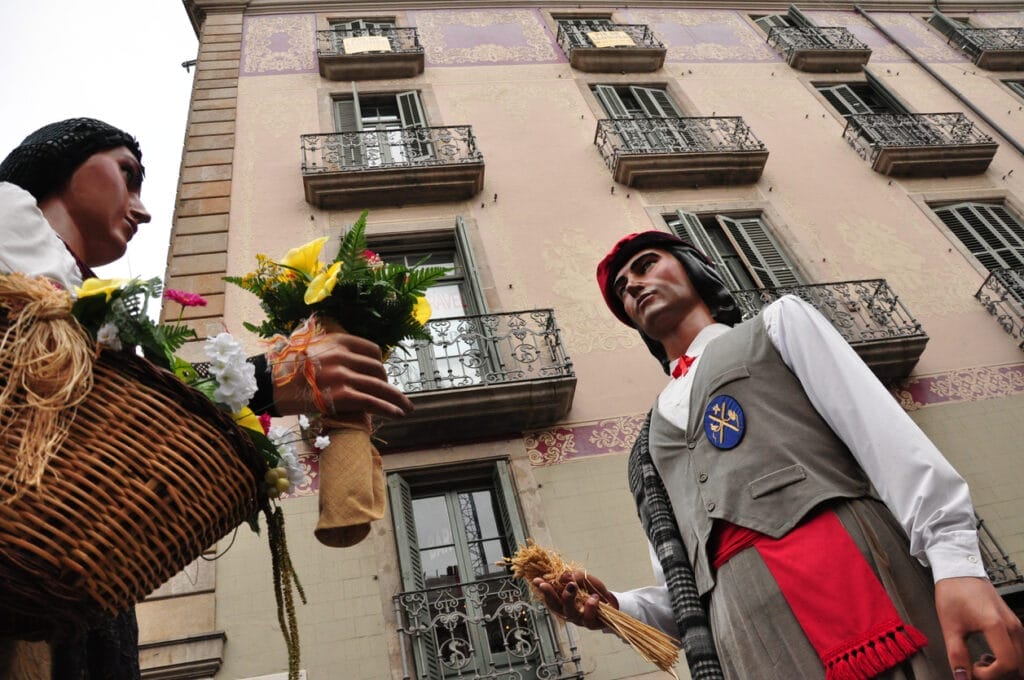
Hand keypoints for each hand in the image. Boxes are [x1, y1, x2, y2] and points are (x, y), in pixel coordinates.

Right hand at [273, 332, 413, 418]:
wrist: (267, 383)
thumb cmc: (286, 368)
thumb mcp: (312, 346)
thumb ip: (334, 349)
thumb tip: (352, 360)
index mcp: (339, 340)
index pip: (372, 350)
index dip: (380, 365)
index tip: (382, 375)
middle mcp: (344, 355)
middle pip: (378, 370)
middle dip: (387, 384)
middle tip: (392, 395)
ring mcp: (343, 375)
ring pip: (380, 387)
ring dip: (397, 399)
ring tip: (408, 408)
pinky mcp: (342, 396)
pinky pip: (372, 402)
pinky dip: (389, 409)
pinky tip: (398, 414)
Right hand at [532, 569, 618, 630]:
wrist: (612, 603)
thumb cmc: (594, 591)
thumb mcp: (586, 579)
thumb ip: (576, 576)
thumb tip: (564, 576)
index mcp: (563, 600)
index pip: (549, 594)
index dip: (542, 588)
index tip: (536, 580)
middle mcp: (567, 610)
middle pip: (555, 606)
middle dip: (548, 594)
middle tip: (545, 584)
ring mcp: (578, 619)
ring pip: (569, 612)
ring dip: (569, 598)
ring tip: (572, 586)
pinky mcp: (590, 624)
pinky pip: (588, 618)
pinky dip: (591, 606)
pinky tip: (594, 598)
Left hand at [935, 576, 1023, 678]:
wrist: (960, 572)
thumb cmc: (954, 593)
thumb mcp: (949, 626)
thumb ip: (957, 654)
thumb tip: (962, 677)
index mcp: (996, 625)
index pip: (1007, 664)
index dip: (990, 675)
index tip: (972, 671)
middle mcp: (1012, 626)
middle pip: (1019, 666)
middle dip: (999, 675)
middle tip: (977, 670)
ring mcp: (1016, 625)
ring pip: (1022, 660)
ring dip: (1005, 668)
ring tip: (982, 661)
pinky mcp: (1015, 625)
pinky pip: (1020, 650)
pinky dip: (1009, 659)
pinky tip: (990, 656)